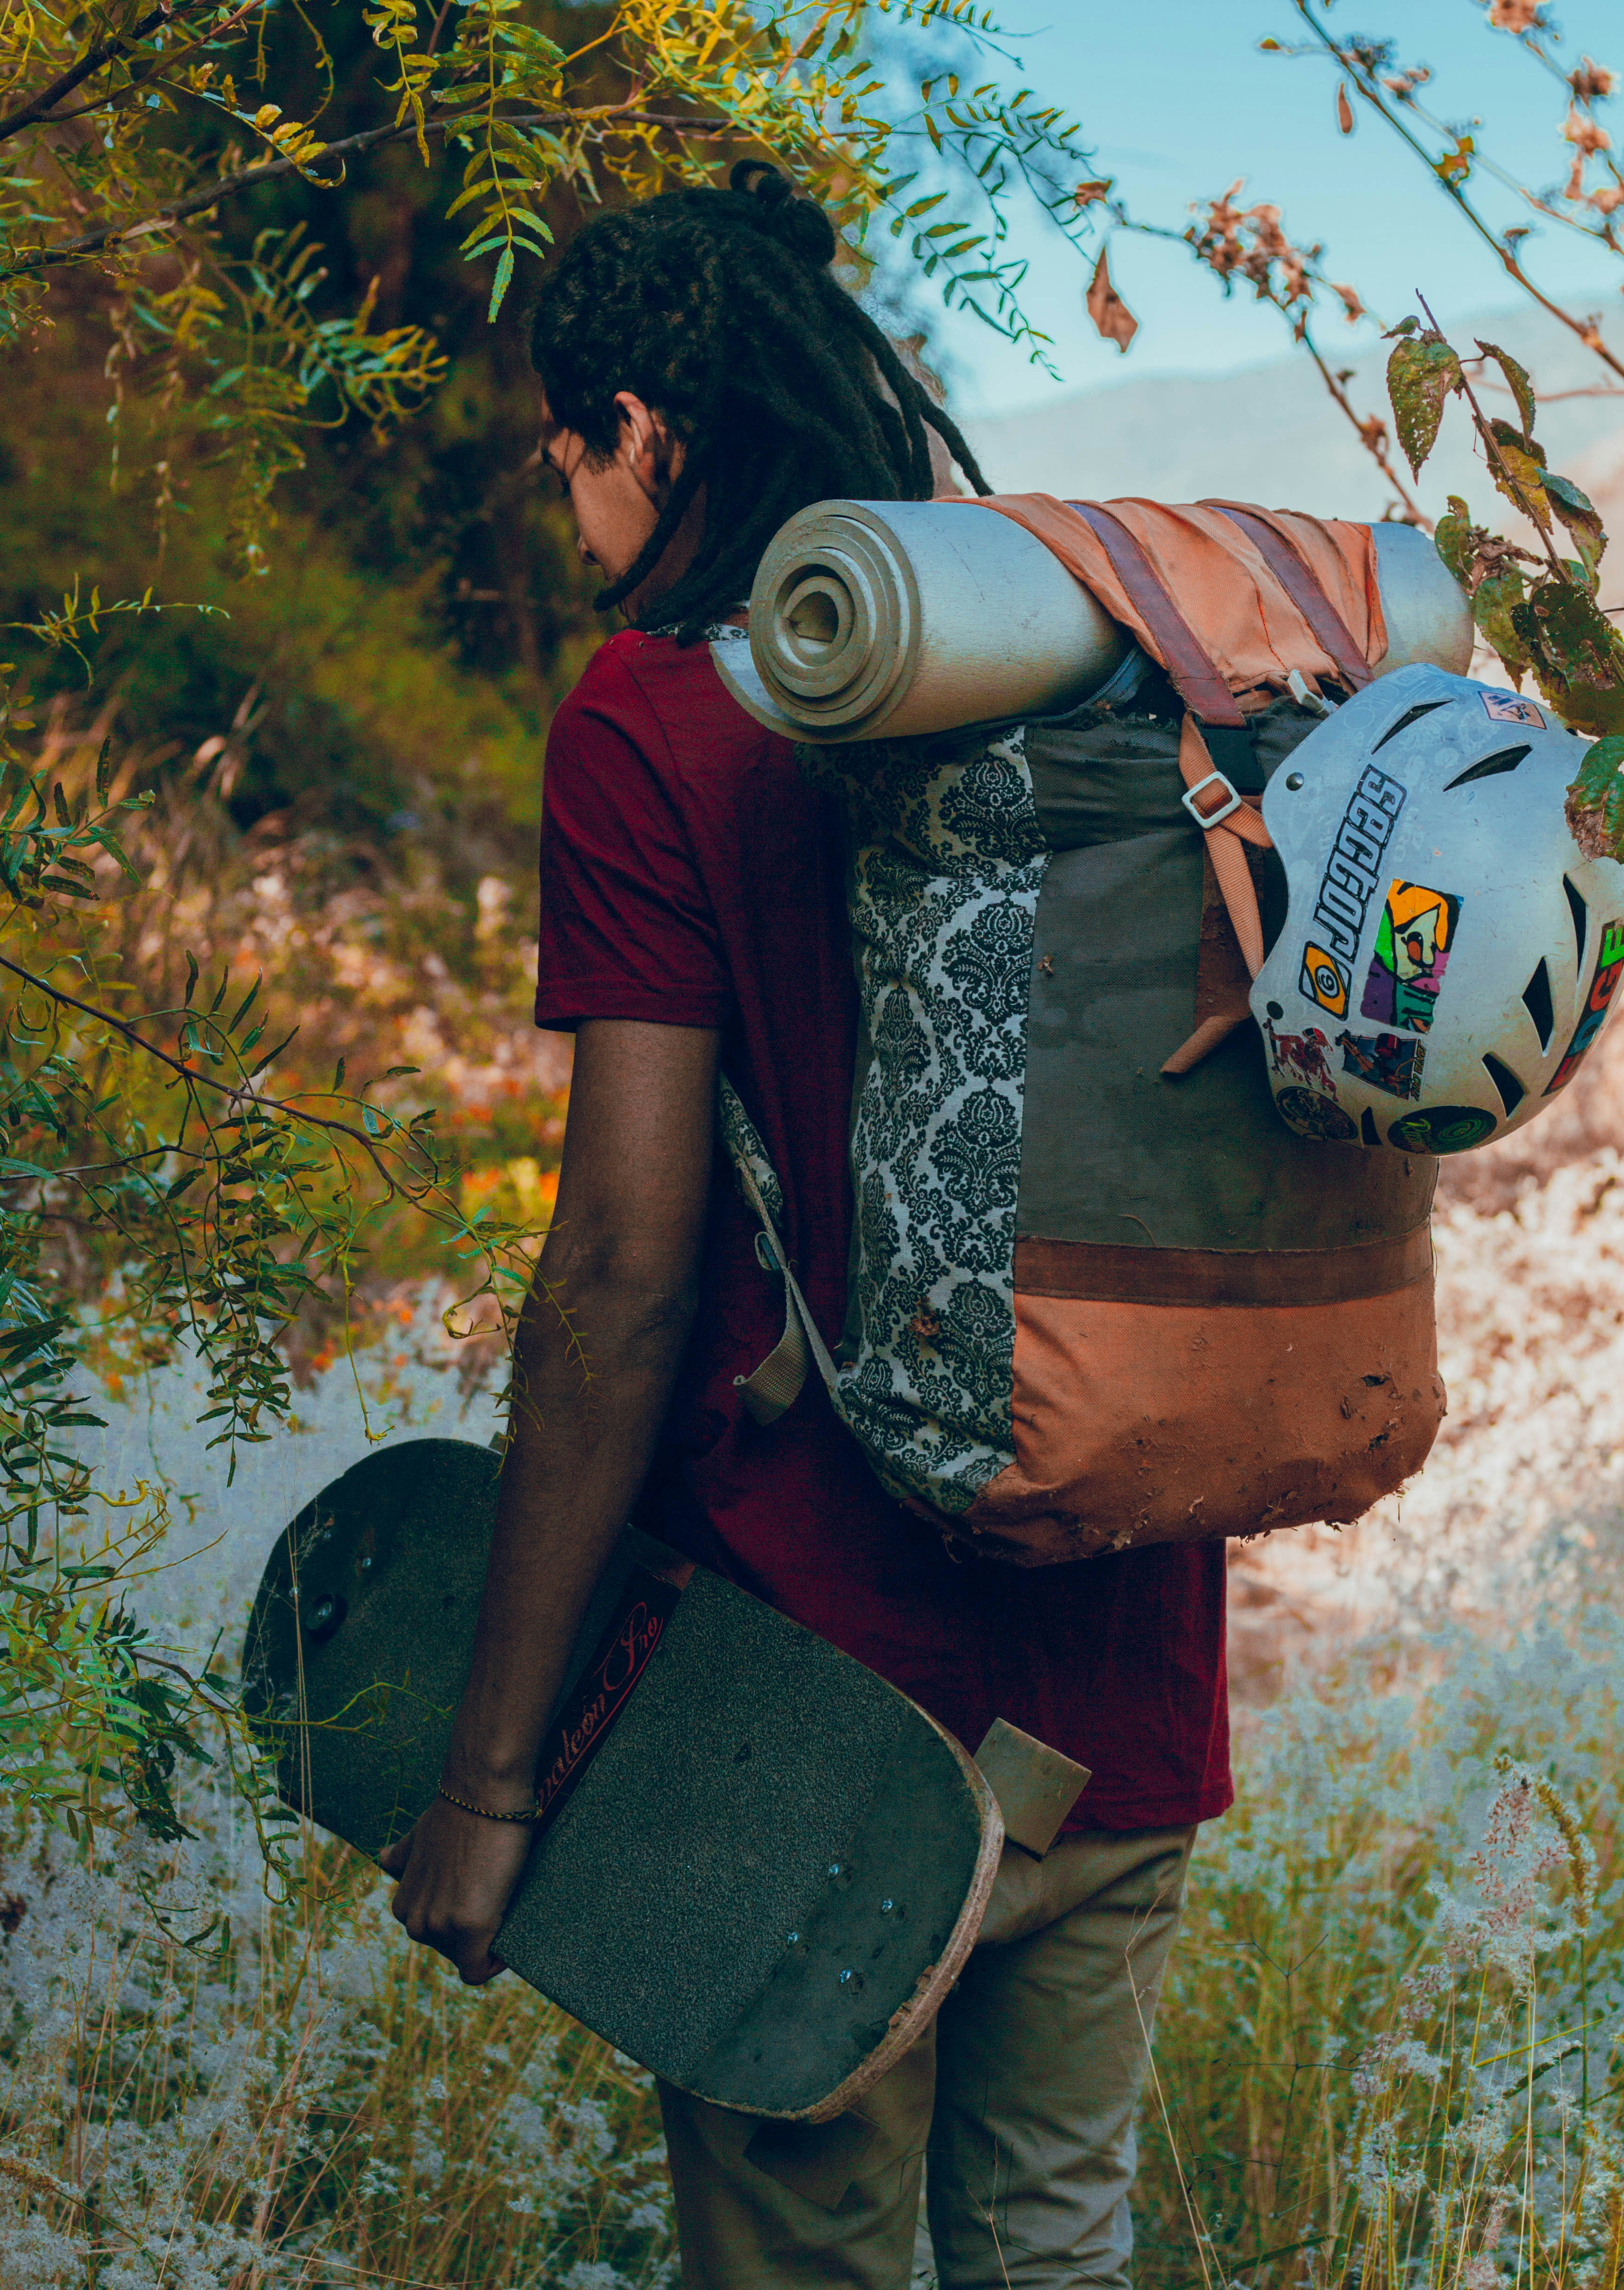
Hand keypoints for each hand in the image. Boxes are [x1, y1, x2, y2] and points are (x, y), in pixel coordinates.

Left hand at [380, 1795, 534, 1983]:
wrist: (482, 1793)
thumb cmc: (457, 1812)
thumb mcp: (417, 1837)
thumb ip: (401, 1857)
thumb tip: (381, 1858)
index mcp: (404, 1906)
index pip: (434, 1934)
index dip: (459, 1923)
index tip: (479, 1904)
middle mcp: (416, 1921)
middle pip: (452, 1949)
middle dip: (473, 1933)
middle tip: (495, 1900)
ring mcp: (441, 1926)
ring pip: (468, 1957)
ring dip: (486, 1941)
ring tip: (502, 1904)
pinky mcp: (471, 1927)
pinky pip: (478, 1970)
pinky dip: (493, 1963)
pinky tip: (506, 1944)